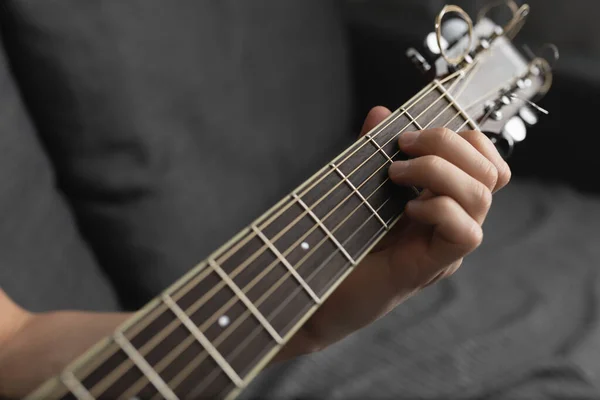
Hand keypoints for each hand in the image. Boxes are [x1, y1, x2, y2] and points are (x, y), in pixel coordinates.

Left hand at [275, 106, 510, 359]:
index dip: (461, 137)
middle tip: (402, 147)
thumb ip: (371, 149)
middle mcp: (452, 221)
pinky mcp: (431, 266)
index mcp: (441, 198)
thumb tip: (381, 113)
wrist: (314, 288)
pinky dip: (438, 209)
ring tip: (393, 174)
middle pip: (490, 172)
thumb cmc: (337, 237)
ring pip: (481, 197)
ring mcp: (445, 247)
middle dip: (447, 144)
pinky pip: (466, 233)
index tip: (410, 135)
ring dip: (437, 172)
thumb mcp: (357, 183)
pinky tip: (405, 209)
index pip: (485, 161)